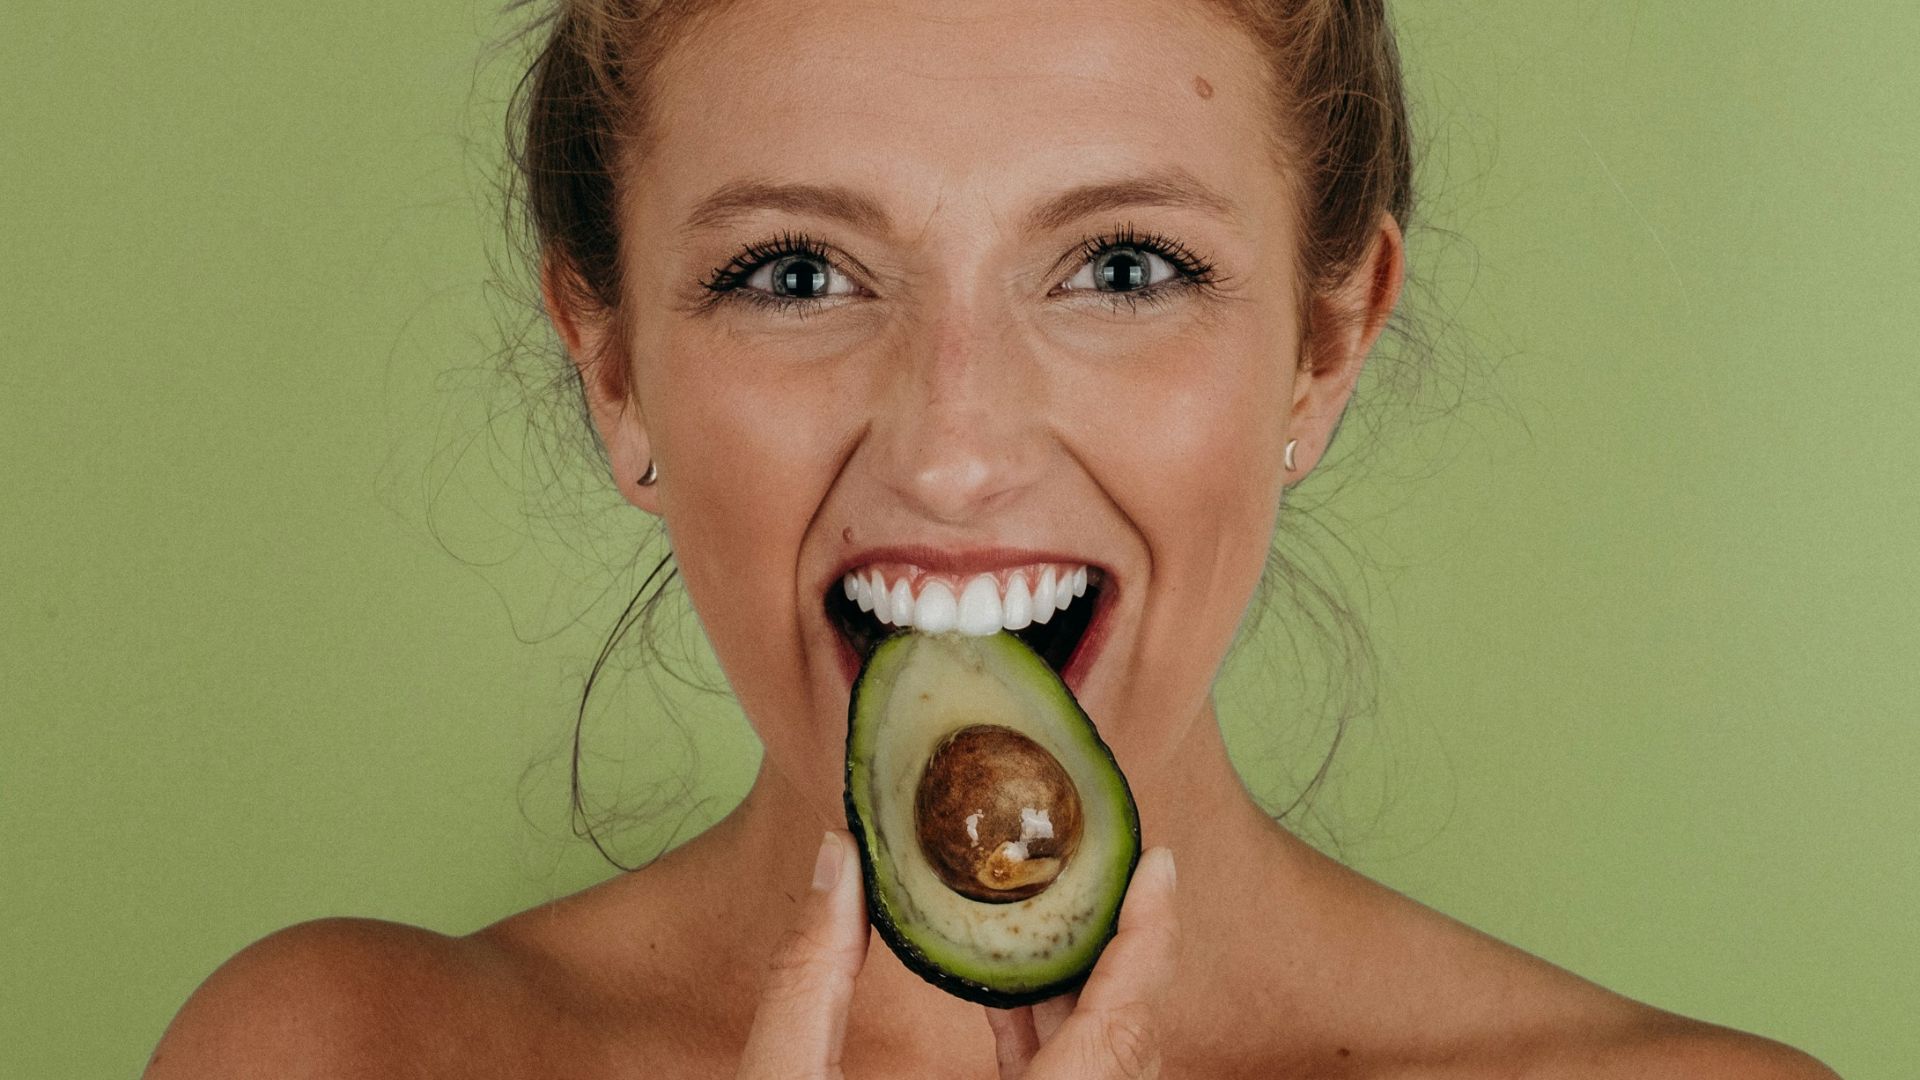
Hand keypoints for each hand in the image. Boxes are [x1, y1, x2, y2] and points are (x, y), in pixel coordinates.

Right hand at [735, 830, 1179, 1078]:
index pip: (1121, 1029)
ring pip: (1103, 1079)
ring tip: (1052, 917)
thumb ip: (809, 978)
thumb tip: (837, 865)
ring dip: (1085, 1000)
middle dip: (1120, 954)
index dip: (1151, 941)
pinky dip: (1052, 1047)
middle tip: (1105, 870)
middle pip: (1124, 1051)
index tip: (1162, 866)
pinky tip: (1006, 999)